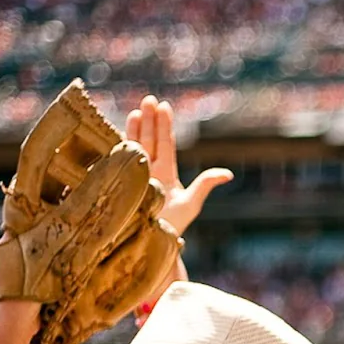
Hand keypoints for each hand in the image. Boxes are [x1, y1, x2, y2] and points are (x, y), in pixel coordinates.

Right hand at [124, 95, 231, 236]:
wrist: (154, 245)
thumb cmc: (173, 225)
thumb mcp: (191, 203)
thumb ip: (206, 184)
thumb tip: (229, 174)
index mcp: (166, 172)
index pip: (165, 143)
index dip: (164, 125)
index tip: (164, 105)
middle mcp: (149, 170)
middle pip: (150, 140)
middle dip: (150, 119)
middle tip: (149, 98)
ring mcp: (135, 176)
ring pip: (135, 147)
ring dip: (135, 129)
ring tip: (137, 111)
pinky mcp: (122, 184)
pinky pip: (119, 162)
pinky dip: (118, 147)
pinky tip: (114, 134)